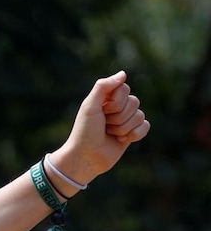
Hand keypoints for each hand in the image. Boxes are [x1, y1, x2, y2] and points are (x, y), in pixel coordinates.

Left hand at [54, 71, 149, 185]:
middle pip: (135, 102)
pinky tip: (120, 140)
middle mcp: (117, 107)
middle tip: (104, 125)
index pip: (125, 89)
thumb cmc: (85, 131)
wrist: (86, 157)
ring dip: (123, 127)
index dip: (116, 102)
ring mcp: (126, 120)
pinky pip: (146, 126)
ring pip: (140, 115)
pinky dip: (134, 134)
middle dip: (119, 116)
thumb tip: (124, 74)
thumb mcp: (90, 106)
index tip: (103, 111)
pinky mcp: (132, 133)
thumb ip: (104, 86)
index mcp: (106, 98)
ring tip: (109, 134)